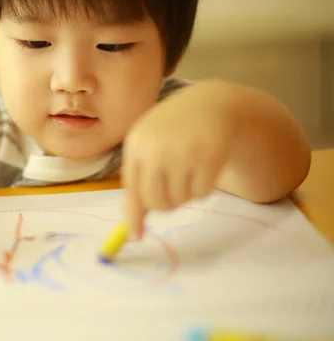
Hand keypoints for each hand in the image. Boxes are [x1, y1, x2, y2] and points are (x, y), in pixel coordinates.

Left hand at [121, 92, 235, 238]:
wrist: (210, 103)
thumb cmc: (173, 129)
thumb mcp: (149, 146)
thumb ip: (139, 178)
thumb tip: (130, 219)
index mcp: (135, 145)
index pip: (133, 191)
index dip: (134, 217)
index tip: (136, 237)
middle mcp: (156, 149)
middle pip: (156, 202)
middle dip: (166, 205)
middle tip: (174, 193)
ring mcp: (183, 151)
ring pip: (180, 200)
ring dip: (185, 194)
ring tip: (189, 171)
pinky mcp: (209, 155)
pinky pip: (201, 194)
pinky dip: (203, 189)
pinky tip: (204, 168)